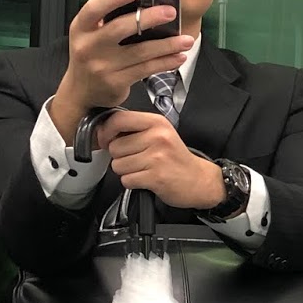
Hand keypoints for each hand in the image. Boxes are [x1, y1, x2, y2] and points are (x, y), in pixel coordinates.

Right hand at [50, 0, 191, 138]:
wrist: (81, 91)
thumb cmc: (90, 54)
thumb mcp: (88, 32)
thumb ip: (103, 12)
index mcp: (81, 27)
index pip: (95, 8)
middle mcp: (89, 46)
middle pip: (120, 28)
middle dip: (148, 18)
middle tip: (170, 12)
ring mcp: (102, 66)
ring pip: (140, 52)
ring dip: (167, 45)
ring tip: (186, 39)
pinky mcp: (116, 82)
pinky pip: (146, 69)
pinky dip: (165, 62)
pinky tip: (179, 56)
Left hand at [94, 109, 222, 210]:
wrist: (199, 180)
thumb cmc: (176, 158)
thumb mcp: (160, 134)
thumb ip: (135, 129)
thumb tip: (103, 132)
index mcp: (156, 123)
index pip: (118, 120)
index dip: (105, 132)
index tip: (106, 140)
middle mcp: (157, 137)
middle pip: (114, 147)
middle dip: (120, 157)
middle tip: (137, 159)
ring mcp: (157, 158)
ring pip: (118, 165)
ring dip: (126, 171)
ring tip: (143, 169)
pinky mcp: (156, 177)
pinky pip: (126, 180)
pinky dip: (132, 182)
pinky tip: (146, 179)